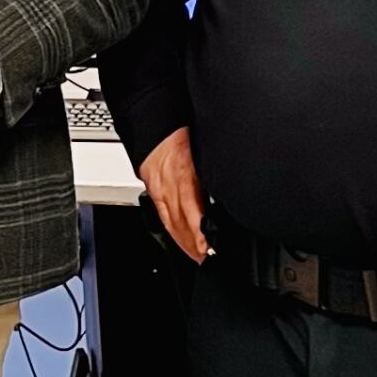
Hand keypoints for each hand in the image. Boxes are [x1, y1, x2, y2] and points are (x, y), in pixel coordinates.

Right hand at [138, 128, 210, 263]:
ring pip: (169, 221)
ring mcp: (157, 186)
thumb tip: (226, 190)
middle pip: (179, 224)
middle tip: (206, 260)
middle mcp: (167, 185)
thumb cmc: (179, 129)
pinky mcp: (151, 184)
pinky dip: (170, 227)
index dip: (199, 234)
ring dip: (182, 241)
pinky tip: (177, 234)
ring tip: (194, 254)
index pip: (192, 213)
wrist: (153, 116)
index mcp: (183, 176)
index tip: (208, 248)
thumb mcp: (202, 150)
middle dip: (192, 245)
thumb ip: (211, 173)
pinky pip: (161, 212)